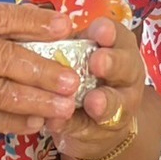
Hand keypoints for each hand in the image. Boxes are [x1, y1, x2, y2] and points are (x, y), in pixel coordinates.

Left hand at [53, 15, 147, 157]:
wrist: (97, 121)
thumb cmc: (80, 72)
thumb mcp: (76, 52)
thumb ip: (62, 42)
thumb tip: (33, 27)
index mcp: (117, 47)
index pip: (118, 35)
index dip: (109, 32)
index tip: (98, 31)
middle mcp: (126, 75)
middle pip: (127, 67)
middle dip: (113, 64)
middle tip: (98, 62)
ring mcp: (121, 106)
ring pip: (117, 104)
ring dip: (105, 102)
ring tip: (92, 102)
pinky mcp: (104, 133)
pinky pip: (90, 129)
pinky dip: (74, 126)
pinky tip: (58, 122)